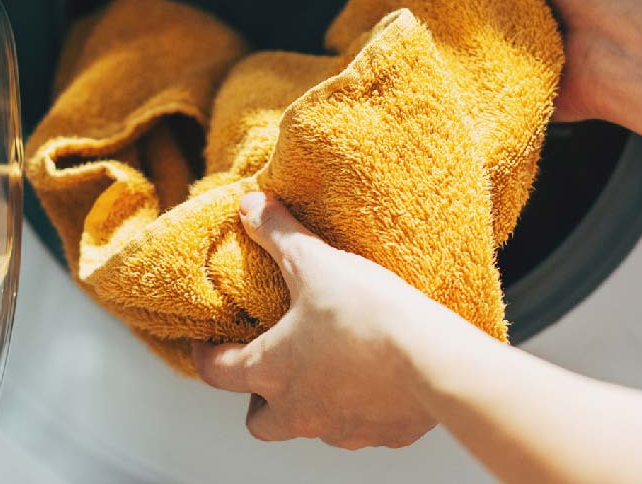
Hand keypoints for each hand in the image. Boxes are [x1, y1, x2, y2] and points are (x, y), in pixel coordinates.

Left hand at [192, 192, 468, 449]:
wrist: (436, 361)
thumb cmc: (371, 315)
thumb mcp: (316, 262)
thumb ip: (279, 233)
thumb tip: (251, 206)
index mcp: (271, 371)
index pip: (216, 372)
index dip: (205, 354)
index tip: (208, 341)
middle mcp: (299, 411)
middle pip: (260, 421)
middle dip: (260, 396)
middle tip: (274, 363)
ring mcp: (342, 430)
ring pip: (311, 426)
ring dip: (312, 402)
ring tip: (330, 365)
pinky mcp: (383, 435)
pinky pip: (362, 428)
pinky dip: (361, 407)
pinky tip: (377, 377)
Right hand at [447, 0, 641, 121]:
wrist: (620, 52)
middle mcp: (518, 15)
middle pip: (464, 6)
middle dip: (441, 2)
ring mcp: (514, 52)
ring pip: (465, 43)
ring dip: (450, 37)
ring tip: (428, 28)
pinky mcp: (511, 85)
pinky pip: (477, 78)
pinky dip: (464, 70)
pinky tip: (448, 58)